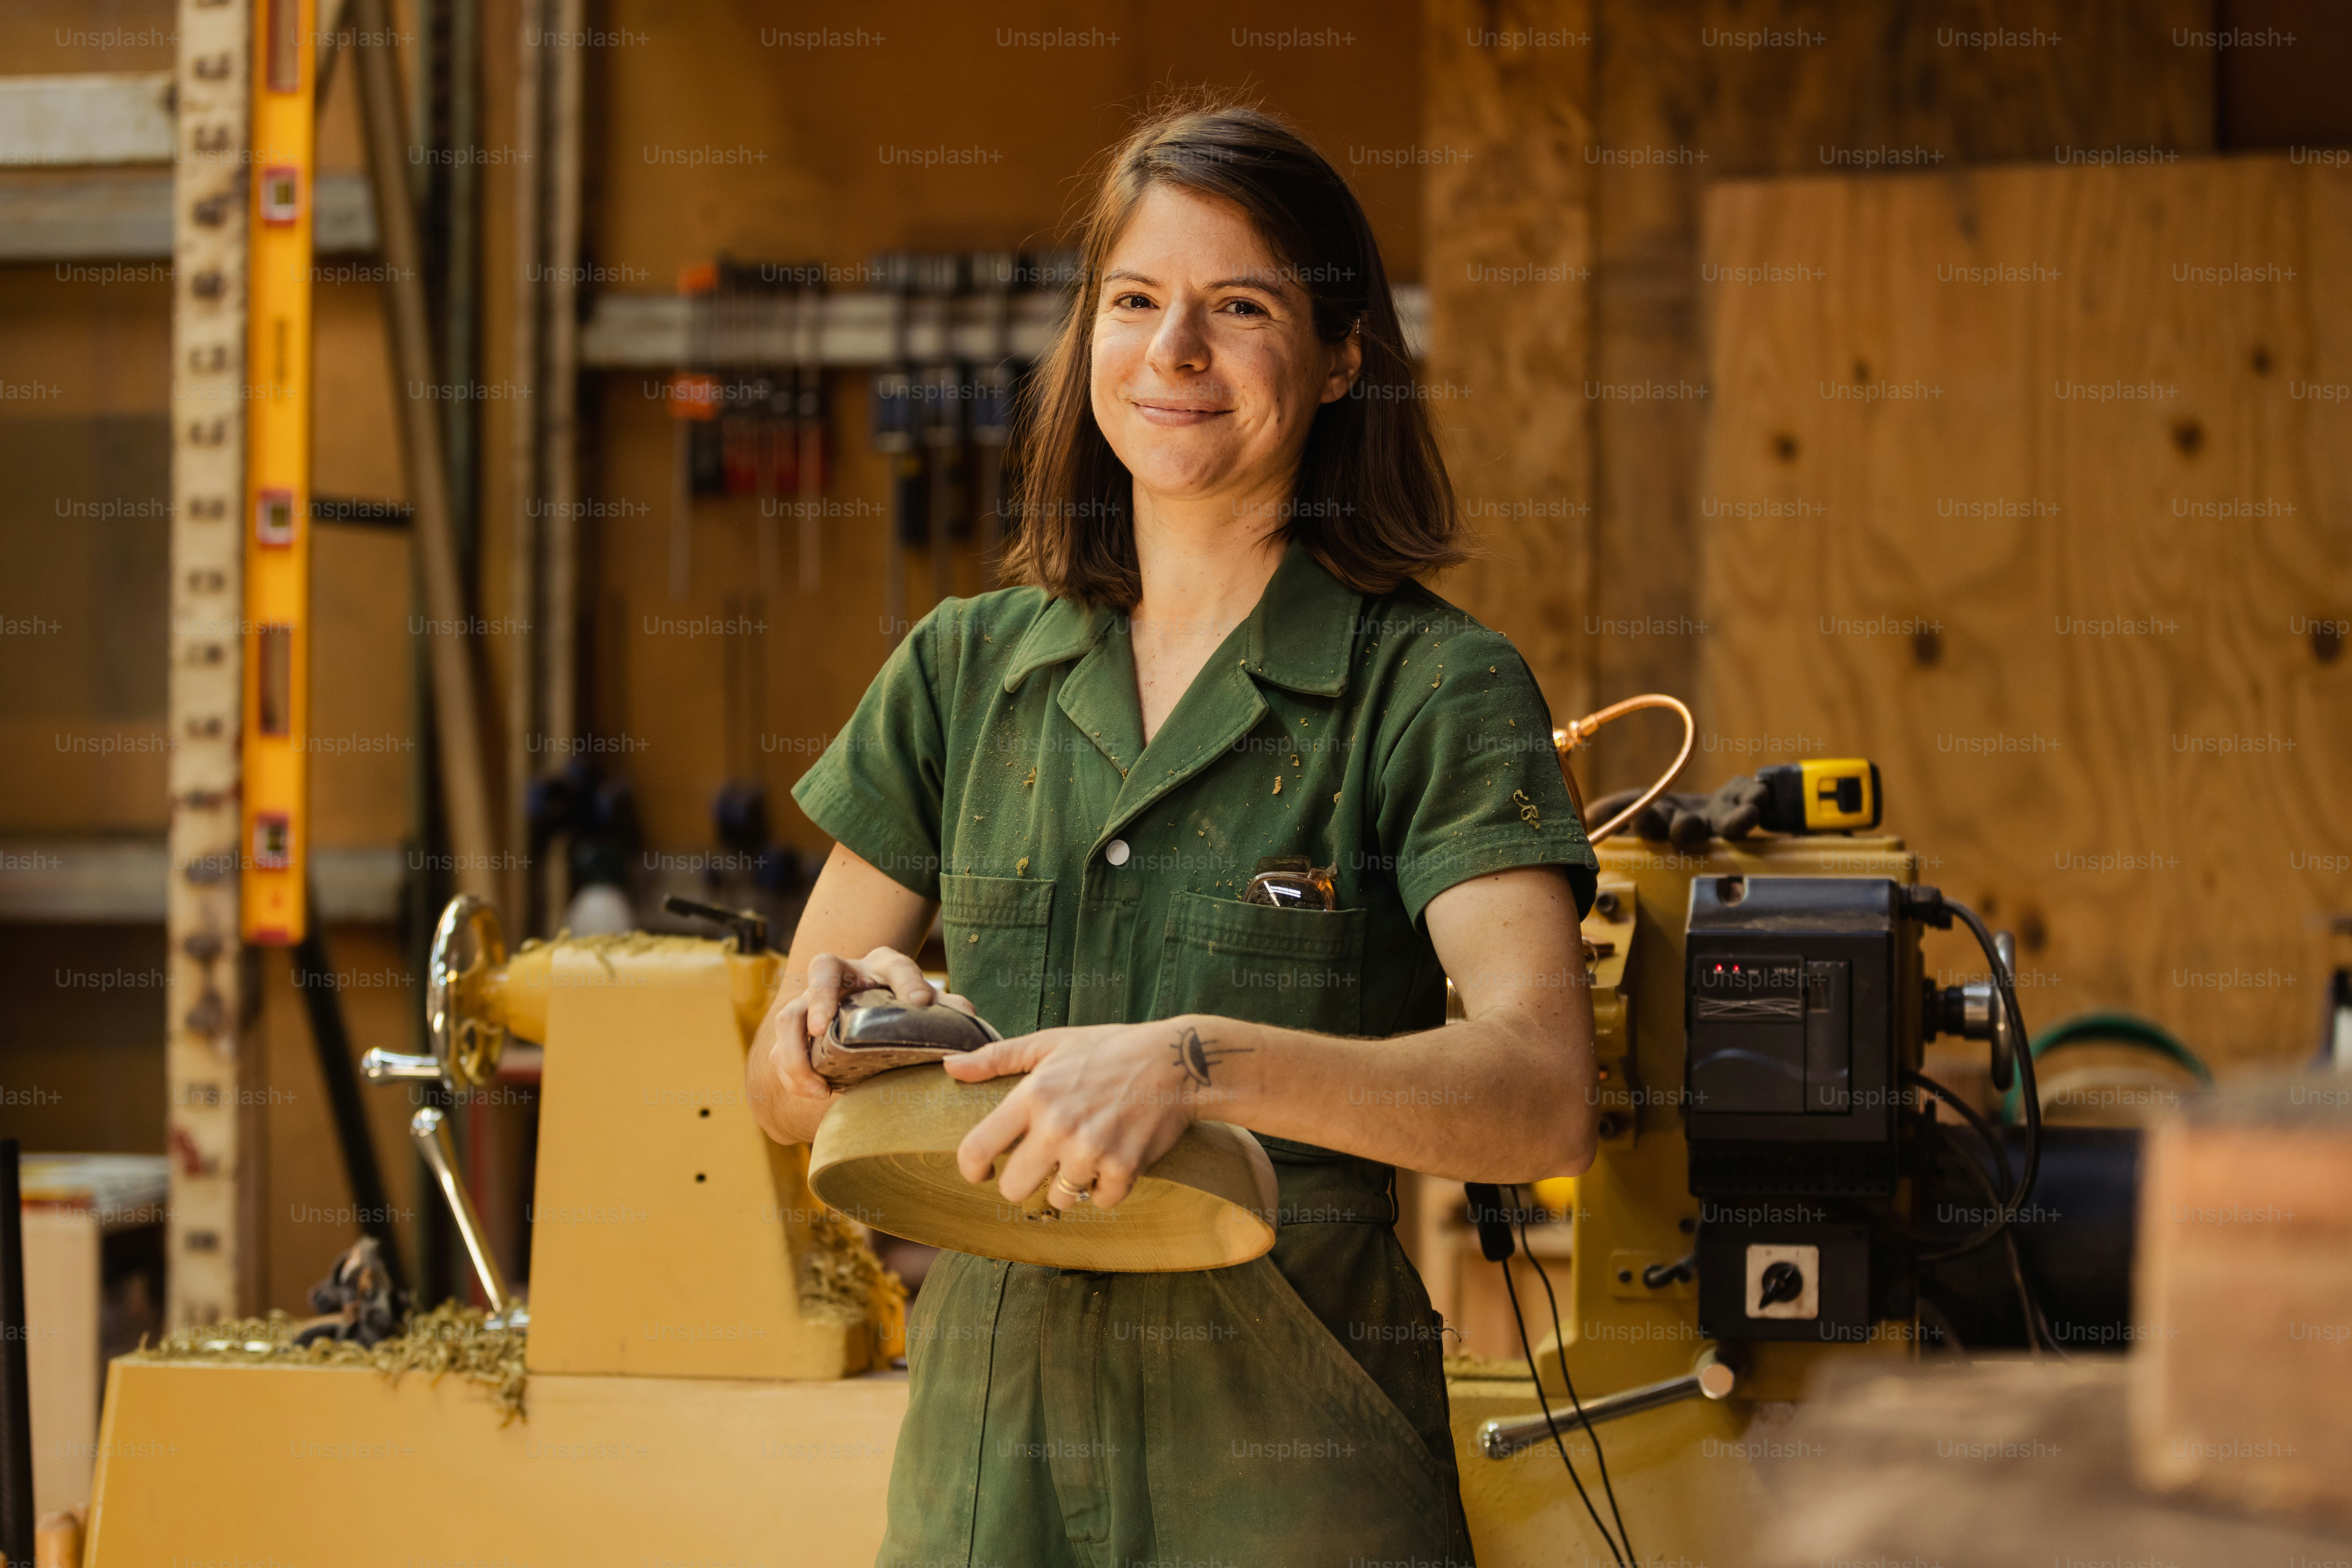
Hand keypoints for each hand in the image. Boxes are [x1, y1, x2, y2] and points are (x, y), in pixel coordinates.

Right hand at [744, 947, 975, 1142]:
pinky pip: (780, 1048)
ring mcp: (812, 1000)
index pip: (896, 965)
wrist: (860, 1009)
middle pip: (823, 971)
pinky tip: (815, 1092)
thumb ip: (945, 1010)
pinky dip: (793, 1073)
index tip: (923, 1001)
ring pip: (790, 1016)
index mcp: (881, 966)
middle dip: (820, 999)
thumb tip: (968, 1017)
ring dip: (796, 1051)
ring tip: (817, 1086)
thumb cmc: (898, 1005)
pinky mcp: (796, 1029)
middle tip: (822, 1028)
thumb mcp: (923, 1004)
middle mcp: (842, 975)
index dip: (909, 981)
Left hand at [945, 1016, 1241, 1211]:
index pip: (977, 1149)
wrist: (1178, 1062)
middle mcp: (1058, 1126)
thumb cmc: (1110, 1050)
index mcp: (1033, 1095)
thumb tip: (949, 1065)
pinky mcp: (1124, 1169)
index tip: (982, 1171)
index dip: (972, 1169)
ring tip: (1086, 1153)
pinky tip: (1115, 1158)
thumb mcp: (1051, 1043)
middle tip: (1042, 1164)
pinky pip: (1100, 1201)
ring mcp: (1092, 1151)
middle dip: (1023, 1182)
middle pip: (1013, 1189)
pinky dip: (1106, 1187)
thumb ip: (997, 1057)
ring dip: (1068, 1185)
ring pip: (1057, 1199)